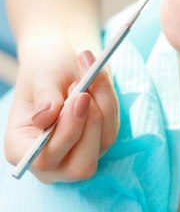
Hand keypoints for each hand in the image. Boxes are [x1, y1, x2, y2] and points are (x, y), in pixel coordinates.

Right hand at [4, 49, 118, 182]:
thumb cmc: (46, 67)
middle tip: (86, 88)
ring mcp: (80, 151)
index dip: (67, 132)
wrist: (63, 58)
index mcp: (22, 149)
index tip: (80, 96)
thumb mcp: (40, 75)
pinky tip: (97, 78)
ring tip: (88, 72)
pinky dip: (109, 98)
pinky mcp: (101, 138)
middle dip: (90, 123)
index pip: (46, 160)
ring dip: (102, 102)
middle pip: (81, 166)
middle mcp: (52, 159)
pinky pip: (114, 124)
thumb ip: (44, 97)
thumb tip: (44, 119)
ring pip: (104, 140)